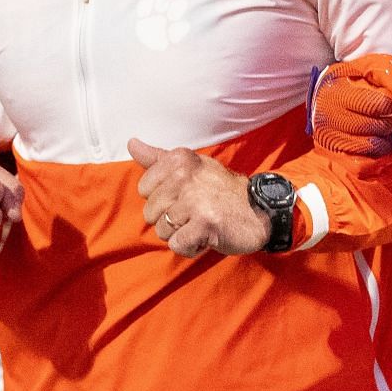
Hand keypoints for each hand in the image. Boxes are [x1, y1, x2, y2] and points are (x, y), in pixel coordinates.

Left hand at [128, 140, 268, 257]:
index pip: (144, 189)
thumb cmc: (221, 191)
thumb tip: (131, 143)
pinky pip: (177, 245)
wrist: (261, 211)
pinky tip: (207, 237)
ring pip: (162, 231)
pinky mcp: (205, 223)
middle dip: (171, 220)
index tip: (185, 196)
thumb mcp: (191, 167)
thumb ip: (158, 158)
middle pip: (150, 212)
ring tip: (202, 224)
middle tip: (196, 212)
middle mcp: (185, 176)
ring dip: (182, 234)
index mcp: (180, 160)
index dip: (162, 199)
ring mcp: (195, 200)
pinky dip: (191, 247)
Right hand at [309, 53, 391, 158]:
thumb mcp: (373, 66)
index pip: (379, 105)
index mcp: (338, 91)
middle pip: (379, 127)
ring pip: (374, 148)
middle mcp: (330, 118)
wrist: (326, 94)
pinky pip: (364, 166)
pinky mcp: (336, 156)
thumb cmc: (354, 79)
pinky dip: (386, 159)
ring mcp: (332, 139)